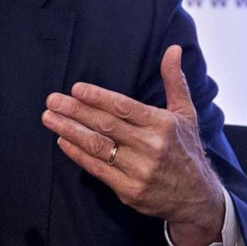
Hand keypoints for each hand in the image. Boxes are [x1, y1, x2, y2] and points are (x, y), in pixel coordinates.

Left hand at [41, 44, 223, 245]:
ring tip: (49, 118)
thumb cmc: (187, 149)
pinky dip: (78, 154)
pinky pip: (98, 169)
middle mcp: (150, 147)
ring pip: (97, 147)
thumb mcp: (186, 113)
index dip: (98, 97)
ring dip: (69, 131)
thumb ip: (174, 80)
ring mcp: (138, 170)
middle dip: (76, 111)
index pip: (124, 107)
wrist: (196, 197)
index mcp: (162, 125)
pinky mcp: (129, 190)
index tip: (76, 88)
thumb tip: (173, 48)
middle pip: (106, 125)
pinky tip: (63, 141)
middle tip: (52, 100)